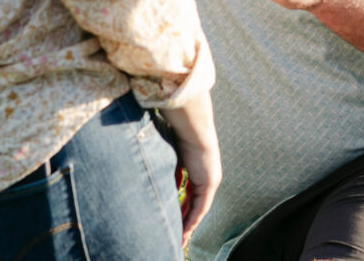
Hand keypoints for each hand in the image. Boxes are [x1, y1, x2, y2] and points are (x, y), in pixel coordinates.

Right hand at [159, 93, 221, 248]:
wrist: (191, 126)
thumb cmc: (177, 132)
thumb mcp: (168, 153)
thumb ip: (164, 167)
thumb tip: (154, 174)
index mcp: (198, 166)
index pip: (190, 191)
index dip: (181, 205)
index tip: (172, 215)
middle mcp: (206, 174)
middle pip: (194, 203)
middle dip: (184, 218)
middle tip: (176, 233)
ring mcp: (210, 179)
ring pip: (197, 208)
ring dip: (188, 224)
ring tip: (179, 238)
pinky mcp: (210, 183)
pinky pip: (200, 208)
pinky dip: (191, 221)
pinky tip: (184, 232)